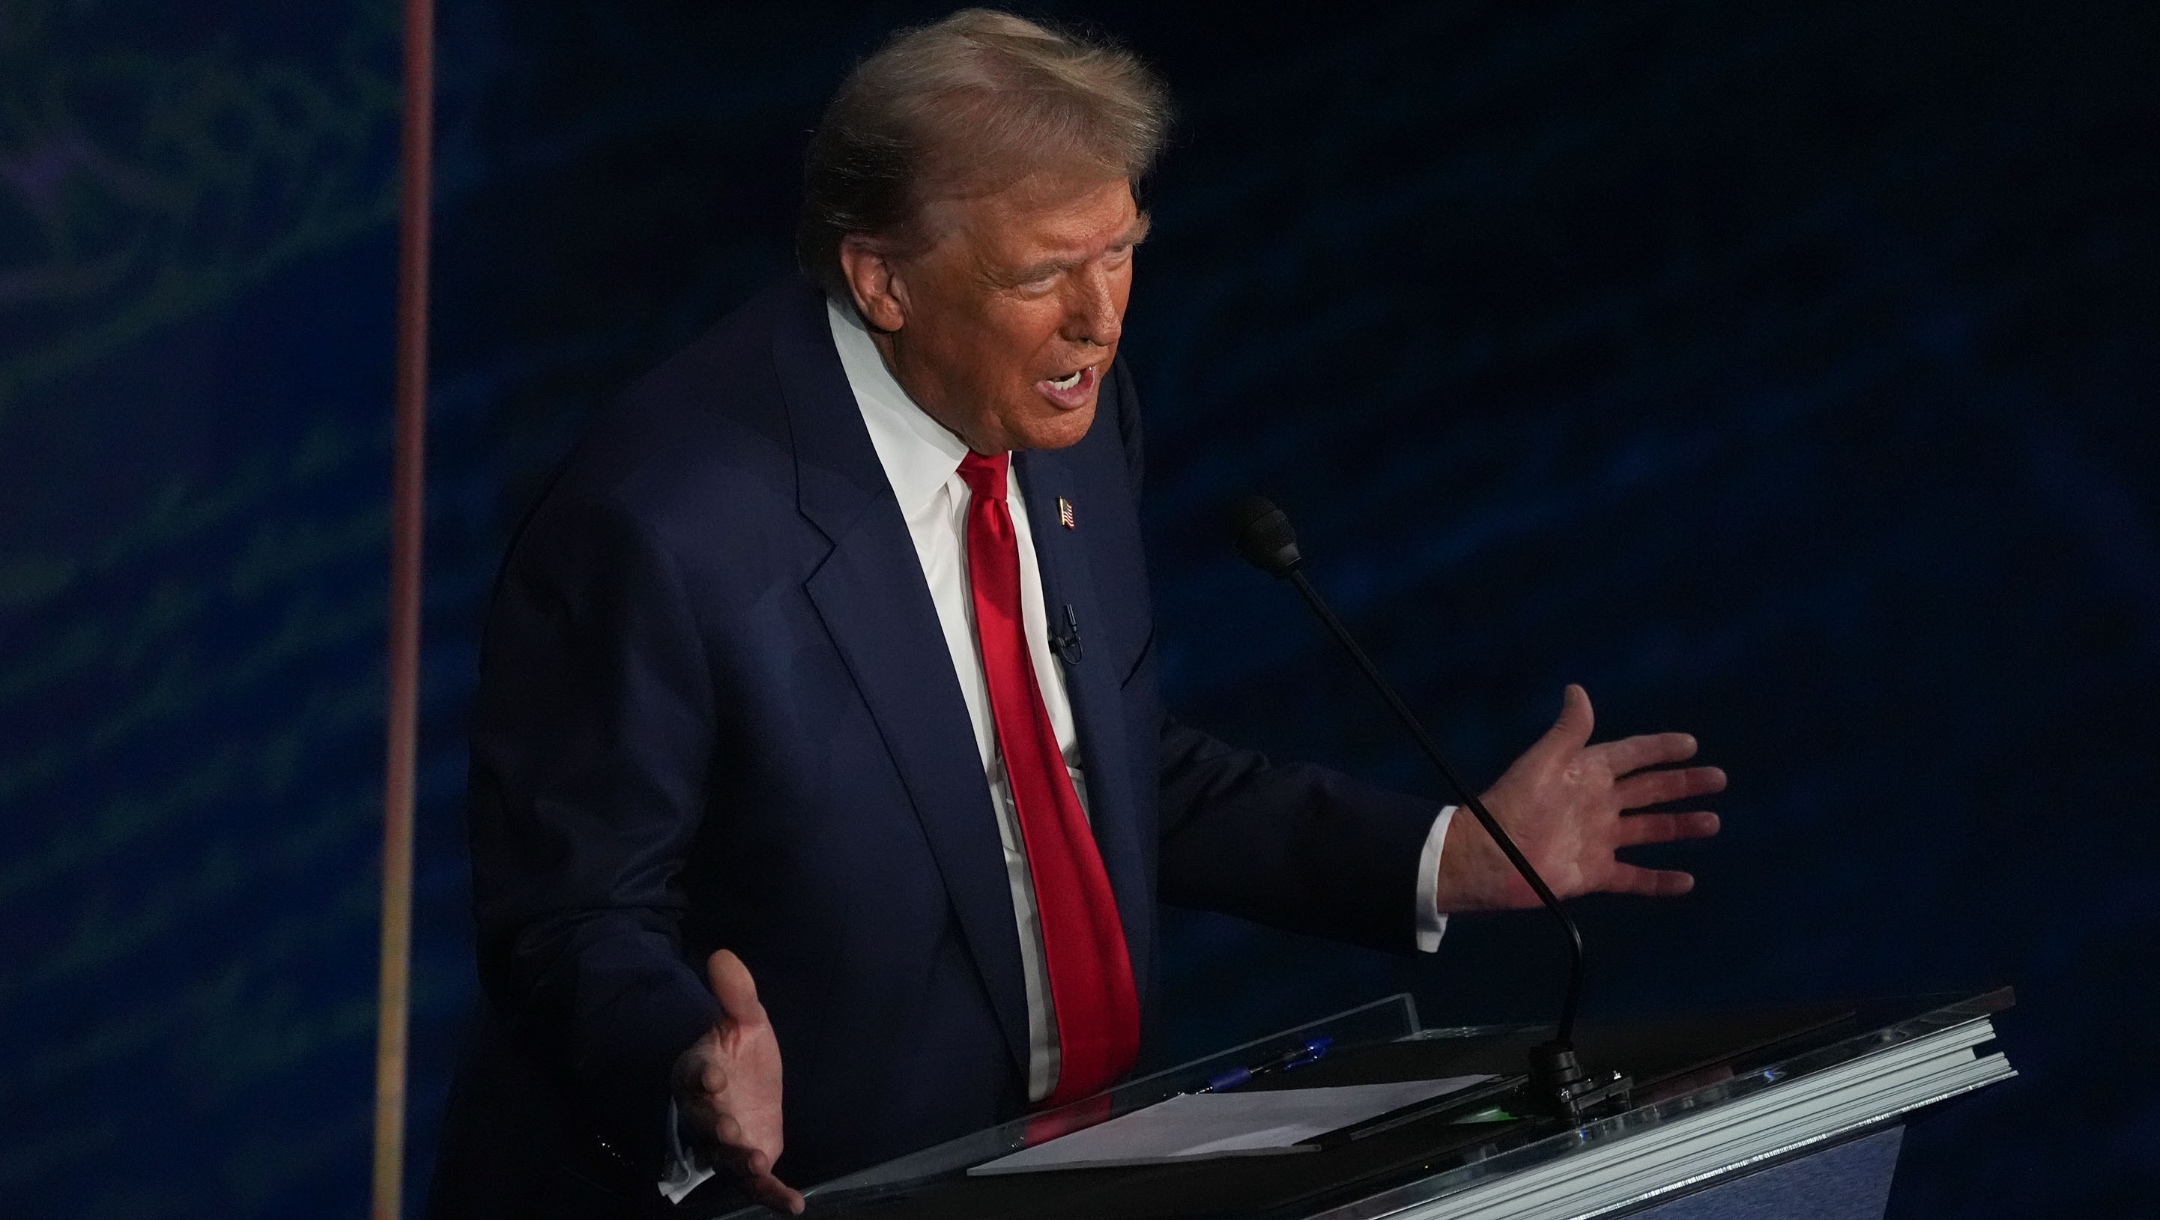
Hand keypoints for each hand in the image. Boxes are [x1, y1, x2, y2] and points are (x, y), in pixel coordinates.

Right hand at [673, 950, 803, 1214]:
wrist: (749, 1085)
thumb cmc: (740, 1050)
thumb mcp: (746, 1020)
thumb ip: (737, 994)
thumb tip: (724, 954)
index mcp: (700, 1072)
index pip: (694, 1073)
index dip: (702, 1074)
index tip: (713, 1073)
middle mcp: (707, 1113)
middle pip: (705, 1123)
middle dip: (717, 1127)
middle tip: (731, 1130)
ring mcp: (726, 1143)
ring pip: (726, 1157)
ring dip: (739, 1162)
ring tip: (757, 1163)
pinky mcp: (750, 1163)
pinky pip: (758, 1184)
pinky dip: (773, 1195)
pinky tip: (794, 1205)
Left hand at [1436, 684, 1724, 910]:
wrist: (1488, 857)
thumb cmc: (1510, 805)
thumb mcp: (1542, 762)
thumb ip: (1567, 731)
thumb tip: (1577, 690)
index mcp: (1586, 773)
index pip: (1632, 755)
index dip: (1659, 749)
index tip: (1690, 744)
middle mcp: (1596, 804)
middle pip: (1649, 791)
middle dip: (1683, 784)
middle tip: (1717, 778)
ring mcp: (1598, 839)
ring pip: (1649, 831)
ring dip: (1680, 826)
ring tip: (1712, 822)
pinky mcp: (1594, 873)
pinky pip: (1635, 877)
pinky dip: (1660, 881)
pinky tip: (1686, 880)